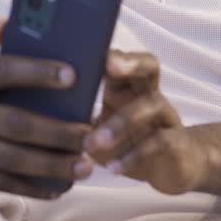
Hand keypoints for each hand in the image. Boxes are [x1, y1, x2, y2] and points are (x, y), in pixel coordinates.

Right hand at [0, 20, 93, 198]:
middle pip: (14, 125)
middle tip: (91, 135)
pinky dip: (28, 187)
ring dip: (50, 166)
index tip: (73, 74)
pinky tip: (57, 187)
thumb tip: (12, 20)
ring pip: (9, 159)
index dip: (38, 72)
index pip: (3, 72)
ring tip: (83, 166)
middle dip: (56, 133)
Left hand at [85, 51, 210, 194]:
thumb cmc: (131, 143)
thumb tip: (44, 118)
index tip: (88, 52)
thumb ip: (81, 121)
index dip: (109, 54)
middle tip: (109, 67)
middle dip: (130, 63)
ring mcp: (166, 118)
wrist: (175, 167)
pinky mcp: (176, 143)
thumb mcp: (103, 130)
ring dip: (121, 122)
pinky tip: (113, 167)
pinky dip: (134, 155)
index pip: (123, 60)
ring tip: (93, 142)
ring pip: (151, 106)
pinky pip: (159, 143)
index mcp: (129, 87)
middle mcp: (150, 95)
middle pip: (149, 66)